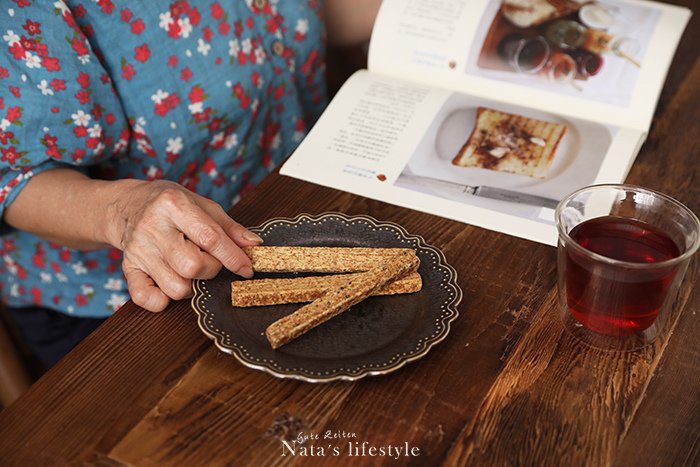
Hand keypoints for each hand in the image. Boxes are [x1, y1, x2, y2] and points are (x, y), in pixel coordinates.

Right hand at [106, 179, 261, 311]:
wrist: (127, 205)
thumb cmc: (171, 205)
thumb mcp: (202, 205)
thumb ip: (229, 227)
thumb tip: (254, 245)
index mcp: (173, 204)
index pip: (210, 238)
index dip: (233, 257)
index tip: (247, 268)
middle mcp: (152, 227)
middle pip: (192, 266)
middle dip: (211, 269)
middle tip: (209, 260)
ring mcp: (138, 250)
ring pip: (175, 287)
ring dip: (191, 285)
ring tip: (189, 269)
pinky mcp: (127, 268)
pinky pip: (145, 298)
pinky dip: (162, 300)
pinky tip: (168, 284)